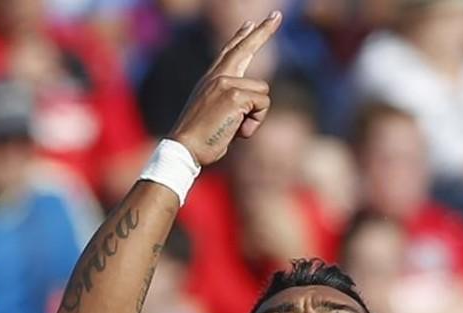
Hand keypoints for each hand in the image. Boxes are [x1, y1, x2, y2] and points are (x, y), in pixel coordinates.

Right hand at [168, 11, 280, 165]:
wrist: (184, 148)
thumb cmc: (201, 140)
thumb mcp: (217, 115)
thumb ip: (233, 103)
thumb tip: (255, 102)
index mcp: (211, 80)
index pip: (229, 52)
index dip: (242, 37)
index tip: (251, 23)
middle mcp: (217, 76)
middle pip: (245, 48)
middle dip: (263, 31)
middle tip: (277, 15)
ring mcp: (225, 83)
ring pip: (263, 92)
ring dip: (256, 115)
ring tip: (235, 128)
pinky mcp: (234, 95)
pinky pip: (262, 104)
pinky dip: (255, 122)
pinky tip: (237, 131)